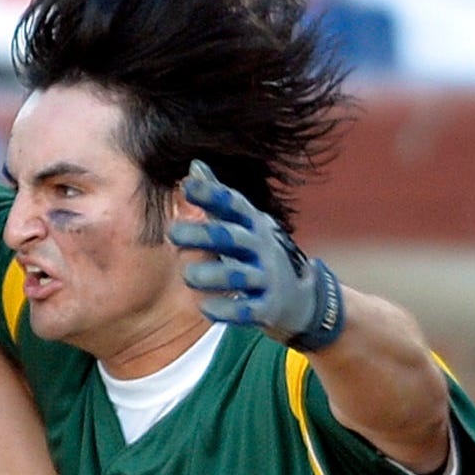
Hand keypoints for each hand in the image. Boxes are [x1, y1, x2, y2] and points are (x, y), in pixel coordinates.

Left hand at [168, 160, 345, 350]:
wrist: (301, 300)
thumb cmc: (257, 254)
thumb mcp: (243, 224)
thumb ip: (218, 198)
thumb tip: (194, 164)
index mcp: (252, 224)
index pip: (233, 205)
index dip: (211, 194)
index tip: (187, 185)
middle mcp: (261, 248)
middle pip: (232, 238)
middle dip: (204, 234)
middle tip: (173, 233)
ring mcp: (267, 278)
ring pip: (239, 275)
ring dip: (213, 275)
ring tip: (188, 276)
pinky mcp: (268, 308)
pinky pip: (247, 310)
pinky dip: (227, 310)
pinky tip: (206, 309)